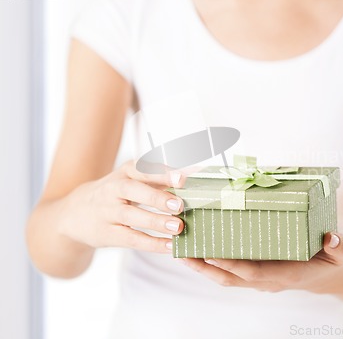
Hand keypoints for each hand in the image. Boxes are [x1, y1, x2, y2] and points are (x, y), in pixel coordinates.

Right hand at [58, 161, 185, 252]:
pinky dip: (152, 243)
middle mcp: (114, 189)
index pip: (143, 168)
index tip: (182, 177)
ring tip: (178, 227)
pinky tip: (170, 246)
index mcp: (125, 171)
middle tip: (179, 204)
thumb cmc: (118, 193)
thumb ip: (161, 177)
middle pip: (134, 191)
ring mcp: (108, 212)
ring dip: (156, 222)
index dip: (162, 172)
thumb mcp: (133, 178)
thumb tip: (195, 174)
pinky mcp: (107, 234)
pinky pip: (131, 239)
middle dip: (157, 197)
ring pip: (132, 216)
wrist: (74, 213)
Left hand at [179, 232, 342, 293]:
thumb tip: (332, 237)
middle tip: (183, 253)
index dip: (232, 265)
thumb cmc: (335, 261)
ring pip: (228, 277)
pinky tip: (201, 250)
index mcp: (288, 274)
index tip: (210, 255)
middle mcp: (270, 280)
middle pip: (232, 278)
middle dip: (206, 268)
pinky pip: (233, 271)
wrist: (334, 276)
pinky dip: (215, 264)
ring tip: (183, 252)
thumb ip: (340, 246)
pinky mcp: (260, 273)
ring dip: (204, 267)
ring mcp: (263, 279)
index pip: (254, 272)